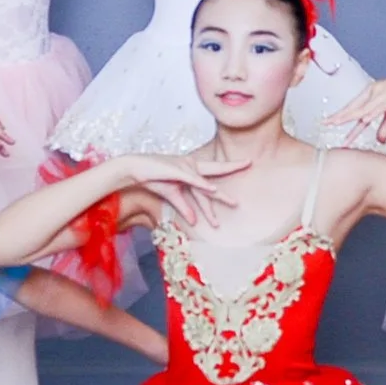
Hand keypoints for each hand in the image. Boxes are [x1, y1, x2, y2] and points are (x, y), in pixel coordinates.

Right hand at [117, 154, 245, 227]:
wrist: (135, 169)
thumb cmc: (152, 178)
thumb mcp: (171, 195)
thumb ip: (184, 207)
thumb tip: (194, 221)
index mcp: (191, 170)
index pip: (214, 171)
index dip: (230, 167)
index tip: (247, 163)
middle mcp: (191, 167)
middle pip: (216, 173)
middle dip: (233, 169)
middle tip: (250, 166)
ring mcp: (185, 168)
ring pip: (205, 184)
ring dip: (219, 196)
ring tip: (234, 203)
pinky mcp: (176, 171)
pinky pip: (192, 180)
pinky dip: (203, 185)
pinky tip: (213, 188)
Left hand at [324, 69, 385, 146]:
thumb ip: (385, 126)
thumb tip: (378, 141)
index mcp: (372, 94)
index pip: (354, 108)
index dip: (341, 116)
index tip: (329, 124)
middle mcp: (374, 91)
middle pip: (354, 106)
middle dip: (339, 116)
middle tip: (326, 124)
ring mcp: (382, 92)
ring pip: (363, 107)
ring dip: (350, 116)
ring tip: (338, 123)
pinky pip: (379, 106)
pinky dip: (371, 113)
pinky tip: (363, 120)